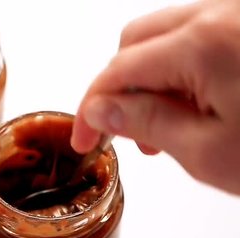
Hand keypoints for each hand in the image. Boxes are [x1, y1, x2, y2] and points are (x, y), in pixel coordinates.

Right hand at [71, 0, 239, 194]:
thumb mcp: (208, 152)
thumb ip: (145, 123)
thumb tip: (101, 109)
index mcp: (206, 43)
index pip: (119, 70)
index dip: (92, 108)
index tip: (84, 139)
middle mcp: (222, 14)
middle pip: (136, 40)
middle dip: (120, 87)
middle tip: (123, 132)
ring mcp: (237, 15)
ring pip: (165, 35)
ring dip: (150, 77)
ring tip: (163, 125)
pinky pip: (198, 34)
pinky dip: (181, 67)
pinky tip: (193, 103)